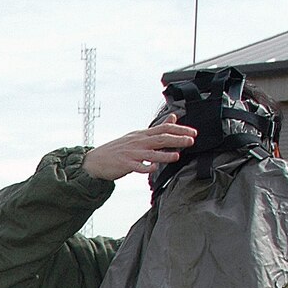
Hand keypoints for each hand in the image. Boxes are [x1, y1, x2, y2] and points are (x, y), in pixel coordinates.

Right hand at [83, 118, 197, 180]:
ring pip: (151, 153)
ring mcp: (131, 153)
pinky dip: (146, 167)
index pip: (164, 128)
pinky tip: (154, 168)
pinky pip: (137, 167)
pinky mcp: (124, 165)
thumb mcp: (137, 136)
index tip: (192, 133)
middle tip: (190, 141)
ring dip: (164, 154)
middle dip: (177, 140)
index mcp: (142, 134)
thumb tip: (173, 118)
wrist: (95, 160)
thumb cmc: (117, 149)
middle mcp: (138, 142)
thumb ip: (156, 129)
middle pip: (160, 139)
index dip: (180, 129)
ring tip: (176, 156)